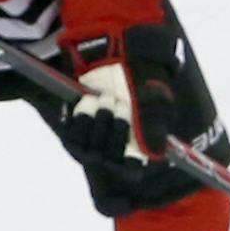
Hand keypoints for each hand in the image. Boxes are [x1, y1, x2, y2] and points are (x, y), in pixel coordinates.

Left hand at [66, 24, 198, 166]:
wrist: (115, 61)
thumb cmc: (140, 80)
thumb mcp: (152, 98)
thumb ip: (152, 123)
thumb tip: (155, 152)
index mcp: (139, 147)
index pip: (130, 170)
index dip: (129, 161)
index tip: (134, 145)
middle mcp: (115, 152)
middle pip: (109, 159)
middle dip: (116, 129)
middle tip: (121, 103)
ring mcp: (92, 145)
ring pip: (90, 151)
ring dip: (99, 123)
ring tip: (106, 98)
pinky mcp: (74, 135)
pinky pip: (73, 137)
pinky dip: (81, 119)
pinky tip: (88, 101)